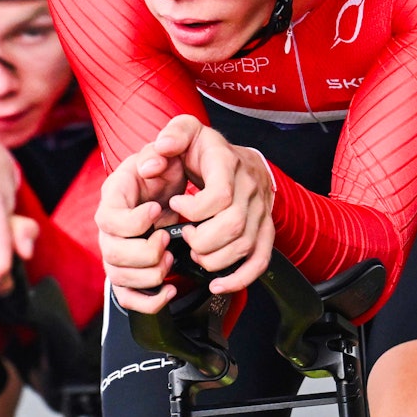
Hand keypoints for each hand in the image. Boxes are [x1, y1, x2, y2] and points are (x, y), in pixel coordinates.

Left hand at [96, 115, 275, 311]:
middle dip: (202, 239)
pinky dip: (240, 277)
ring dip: (214, 258)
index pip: (221, 195)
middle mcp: (249, 189)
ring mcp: (260, 212)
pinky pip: (260, 260)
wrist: (238, 159)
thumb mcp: (186, 131)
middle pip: (233, 225)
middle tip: (183, 235)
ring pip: (245, 245)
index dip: (194, 209)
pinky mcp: (264, 230)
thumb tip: (152, 161)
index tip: (175, 205)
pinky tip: (218, 284)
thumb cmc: (206, 149)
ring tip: (193, 253)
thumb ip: (171, 136)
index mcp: (228, 165)